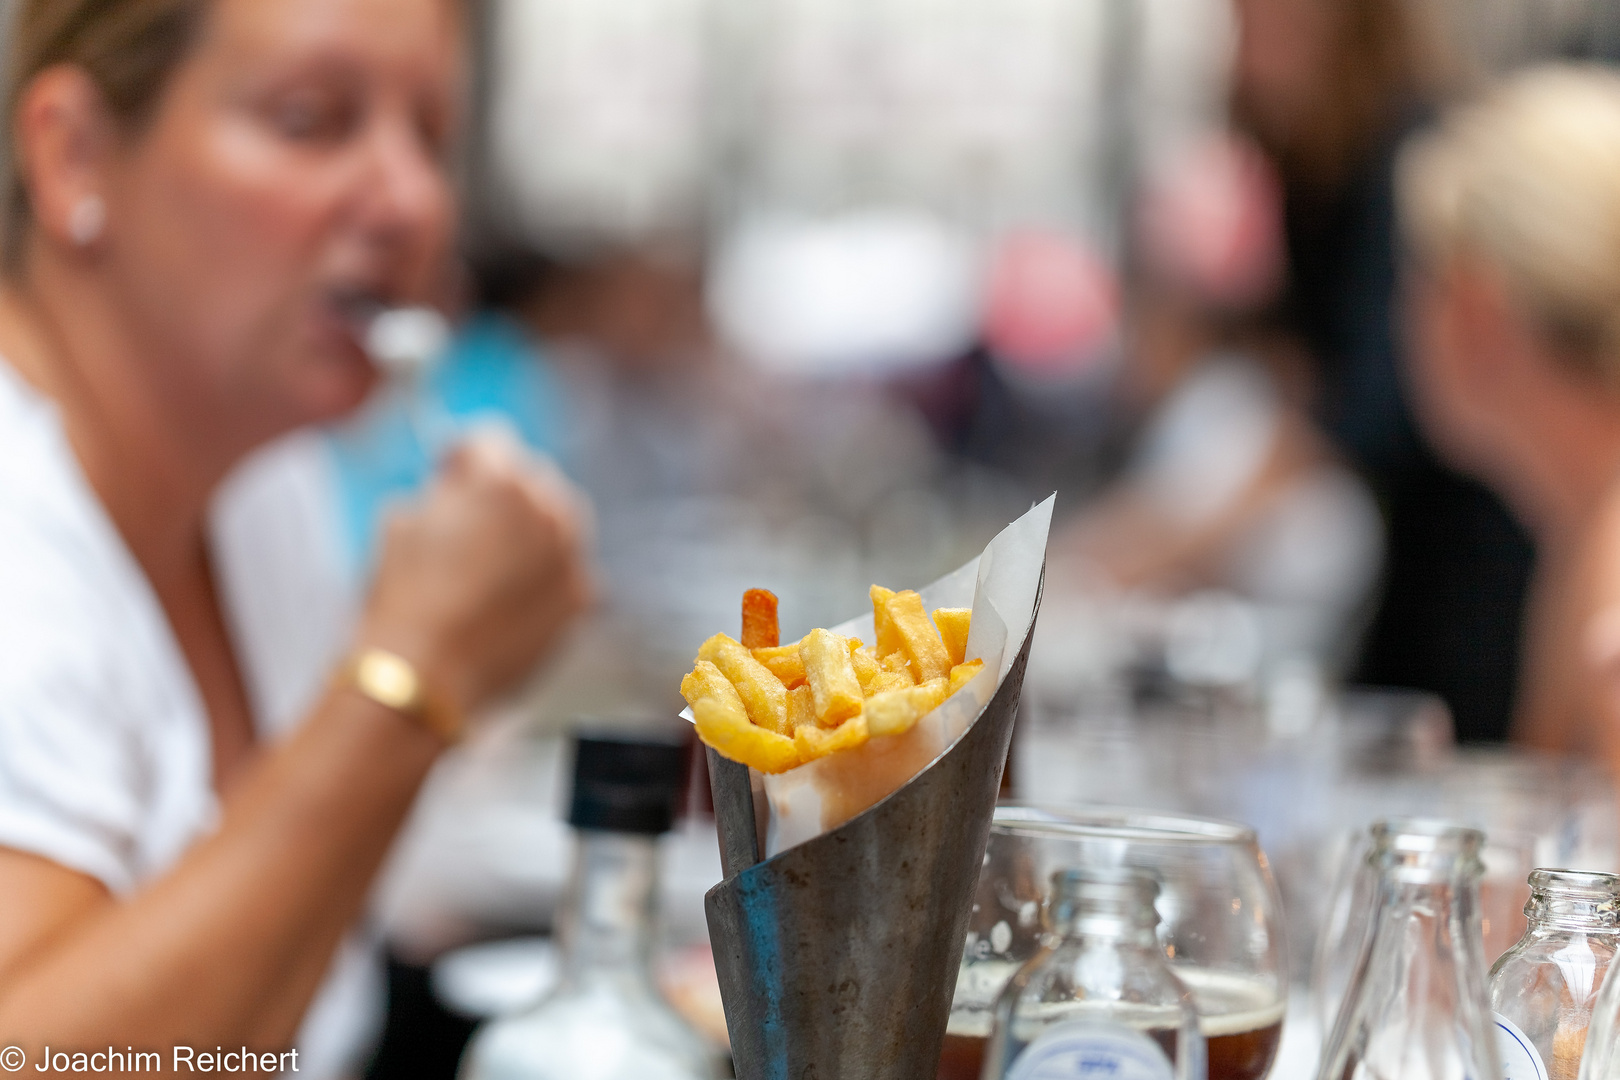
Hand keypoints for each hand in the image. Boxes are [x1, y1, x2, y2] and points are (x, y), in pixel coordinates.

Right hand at [357, 432, 592, 716]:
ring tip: (492, 567)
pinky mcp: (582, 597)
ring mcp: (570, 553)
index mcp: (499, 479)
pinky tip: (511, 602)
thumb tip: (456, 489)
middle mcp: (546, 508)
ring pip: (558, 524)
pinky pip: (567, 572)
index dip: (464, 455)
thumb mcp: (400, 521)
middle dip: (503, 494)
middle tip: (472, 522)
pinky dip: (546, 579)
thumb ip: (440, 493)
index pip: (490, 440)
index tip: (451, 470)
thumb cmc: (403, 598)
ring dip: (531, 534)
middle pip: (531, 479)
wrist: (425, 676)